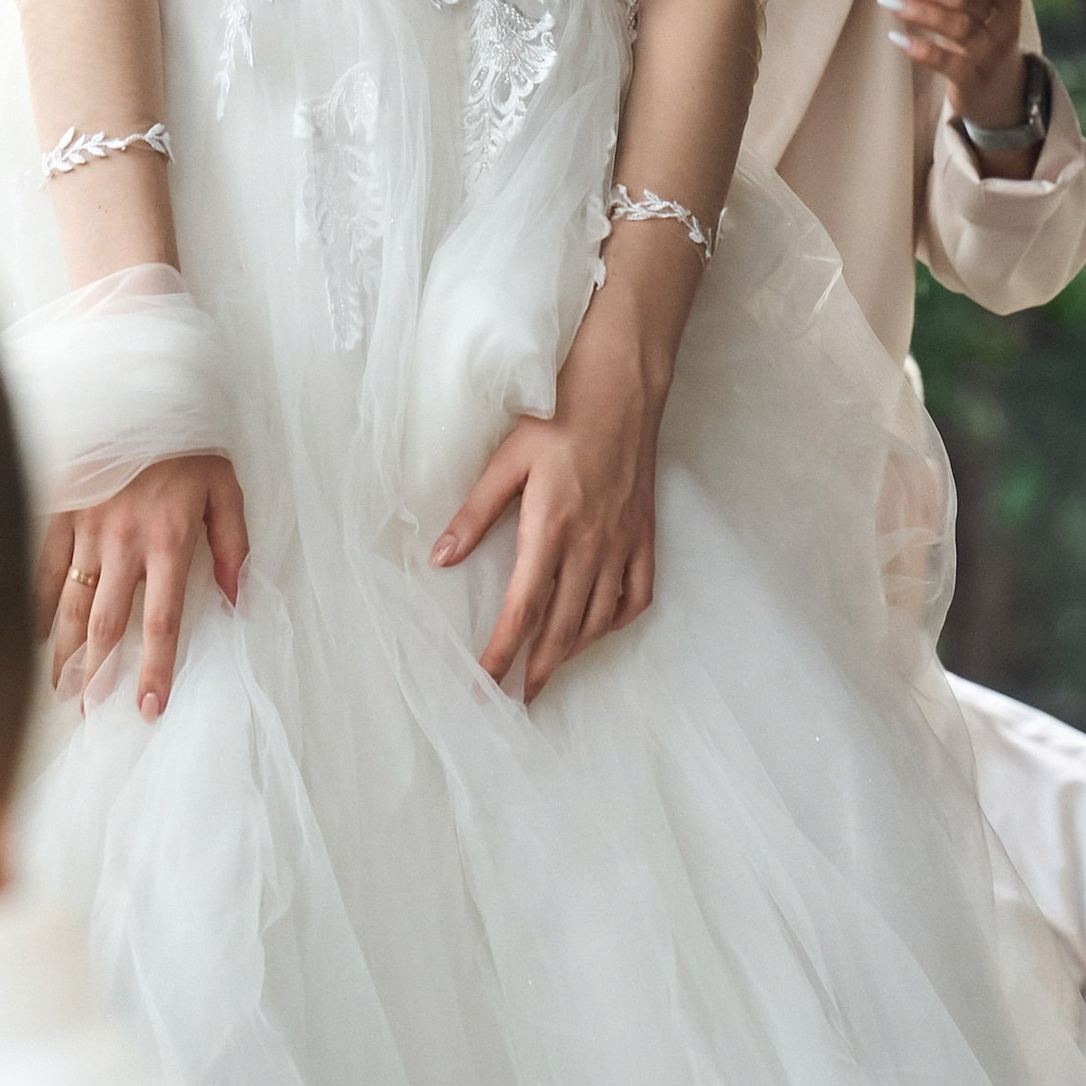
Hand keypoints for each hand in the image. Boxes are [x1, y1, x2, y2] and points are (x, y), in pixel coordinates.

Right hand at [35, 453, 246, 718]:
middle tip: (91, 718)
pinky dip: (36, 603)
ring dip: (64, 652)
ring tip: (60, 693)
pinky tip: (34, 636)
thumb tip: (239, 602)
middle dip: (98, 676)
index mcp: (169, 539)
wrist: (139, 385)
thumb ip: (234, 545)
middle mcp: (124, 541)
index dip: (154, 670)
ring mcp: (87, 526)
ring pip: (70, 602)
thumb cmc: (188, 437)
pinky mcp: (61, 508)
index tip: (149, 709)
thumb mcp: (226, 485)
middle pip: (106, 624)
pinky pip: (42, 564)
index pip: (161, 622)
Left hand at [432, 289, 674, 702]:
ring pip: (599, 618)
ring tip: (550, 669)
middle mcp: (591, 544)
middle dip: (538, 669)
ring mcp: (623, 542)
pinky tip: (599, 627)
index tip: (485, 685)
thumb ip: (475, 514)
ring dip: (573, 651)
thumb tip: (440, 559)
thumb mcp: (506, 459)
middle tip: (519, 700)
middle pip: (562, 627)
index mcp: (551, 527)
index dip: (501, 653)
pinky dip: (617, 620)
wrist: (622, 385)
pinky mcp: (645, 533)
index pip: (522, 609)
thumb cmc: (558, 413)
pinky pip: (637, 594)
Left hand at [871, 0, 1028, 137]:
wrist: (1000, 93)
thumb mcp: (977, 4)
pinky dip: (920, 48)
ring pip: (954, 24)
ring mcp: (993, 54)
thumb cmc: (980, 38)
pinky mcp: (976, 81)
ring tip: (885, 0)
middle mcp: (1005, 24)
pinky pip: (947, 62)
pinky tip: (896, 36)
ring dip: (915, 9)